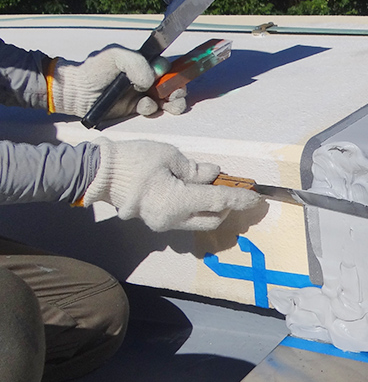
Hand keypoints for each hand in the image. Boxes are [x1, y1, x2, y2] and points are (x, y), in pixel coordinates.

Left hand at [47, 45, 186, 118]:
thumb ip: (137, 62)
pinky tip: (142, 107)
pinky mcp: (137, 109)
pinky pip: (154, 111)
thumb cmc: (95, 70)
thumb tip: (152, 80)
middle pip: (173, 83)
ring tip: (168, 105)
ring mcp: (143, 94)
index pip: (167, 66)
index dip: (173, 73)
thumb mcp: (116, 56)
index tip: (169, 78)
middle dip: (178, 90)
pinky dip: (152, 110)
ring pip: (168, 99)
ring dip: (173, 103)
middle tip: (173, 95)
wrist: (77, 93)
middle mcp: (145, 77)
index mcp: (143, 63)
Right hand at [83, 138, 261, 231]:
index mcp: (177, 202)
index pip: (219, 202)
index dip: (240, 199)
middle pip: (213, 219)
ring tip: (213, 187)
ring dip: (213, 208)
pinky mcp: (157, 223)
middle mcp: (173, 220)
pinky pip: (186, 219)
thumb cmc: (133, 160)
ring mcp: (164, 225)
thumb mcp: (169, 156)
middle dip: (228, 206)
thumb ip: (196, 169)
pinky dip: (197, 208)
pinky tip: (196, 191)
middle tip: (233, 188)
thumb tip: (214, 175)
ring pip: (200, 222)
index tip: (256, 196)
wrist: (98, 174)